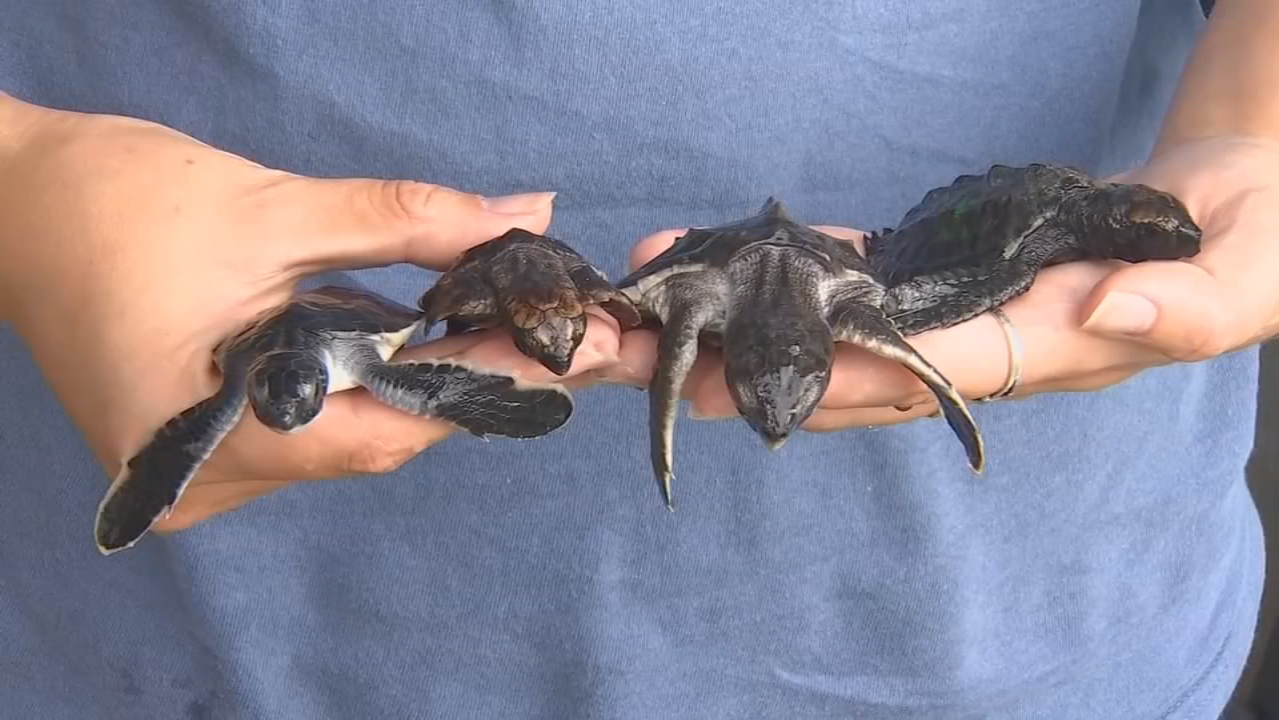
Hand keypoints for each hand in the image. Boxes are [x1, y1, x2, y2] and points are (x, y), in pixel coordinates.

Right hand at [0, 94, 619, 532]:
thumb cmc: (115, 203)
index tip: (570, 347)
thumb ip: (405, 222)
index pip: (385, 426)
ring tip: (501, 330)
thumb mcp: (275, 209)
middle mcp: (207, 479)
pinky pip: (311, 425)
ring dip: (419, 380)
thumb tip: (522, 217)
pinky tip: (418, 343)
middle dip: (466, 380)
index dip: (487, 384)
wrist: (11, 206)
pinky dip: (366, 382)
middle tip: (553, 333)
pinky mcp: (204, 447)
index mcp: (208, 434)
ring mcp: (203, 471)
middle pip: (373, 440)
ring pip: (347, 437)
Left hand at [603, 136, 1278, 430]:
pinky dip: (802, 258)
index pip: (936, 375)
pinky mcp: (947, 267)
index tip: (771, 387)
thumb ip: (1177, 306)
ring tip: (663, 301)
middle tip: (663, 372)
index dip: (854, 380)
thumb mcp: (1236, 281)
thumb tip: (1108, 309)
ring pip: (843, 318)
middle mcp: (983, 345)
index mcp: (1046, 353)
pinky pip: (866, 265)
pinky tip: (734, 248)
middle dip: (763, 371)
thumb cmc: (1249, 248)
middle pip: (858, 364)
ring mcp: (958, 308)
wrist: (1229, 208)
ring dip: (756, 314)